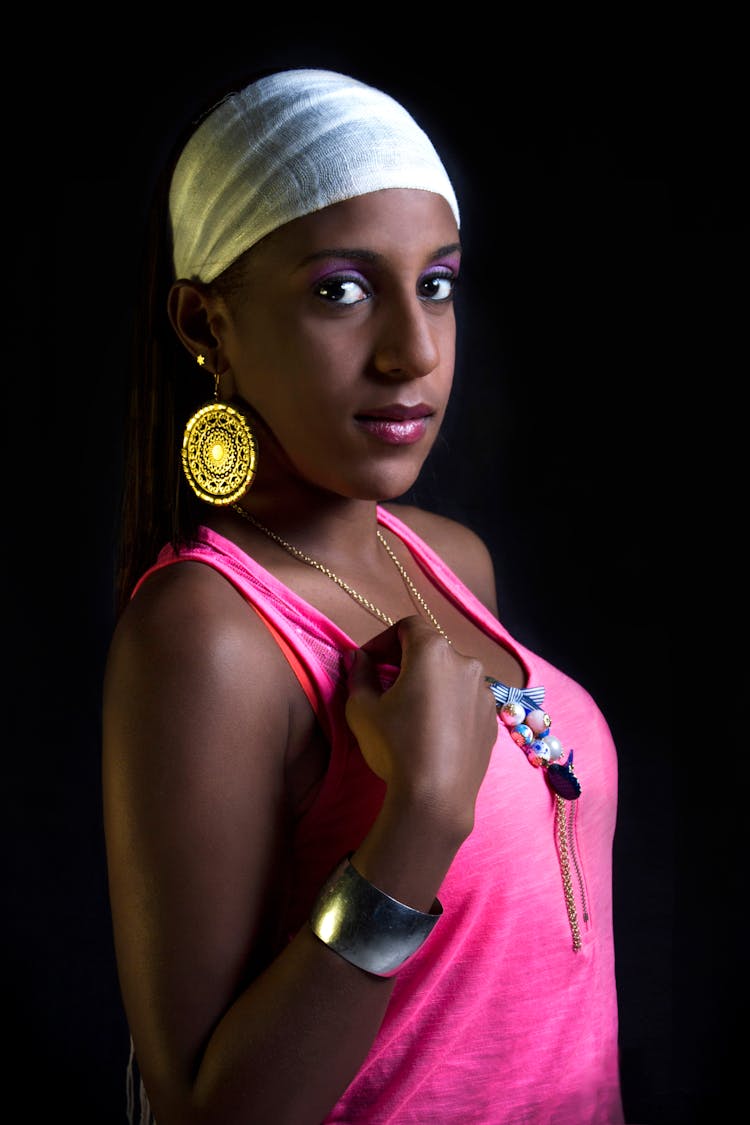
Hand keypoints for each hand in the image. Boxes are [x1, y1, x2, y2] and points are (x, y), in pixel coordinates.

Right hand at [344, 615, 497, 831]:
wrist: (436, 798)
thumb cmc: (394, 745)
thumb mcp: (361, 708)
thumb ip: (359, 674)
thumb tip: (359, 658)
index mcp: (434, 652)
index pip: (408, 626)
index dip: (384, 640)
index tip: (368, 662)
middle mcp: (466, 664)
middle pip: (432, 650)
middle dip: (406, 661)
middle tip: (385, 685)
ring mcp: (485, 693)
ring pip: (451, 676)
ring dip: (430, 683)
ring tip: (410, 711)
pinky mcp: (492, 720)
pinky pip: (466, 701)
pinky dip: (449, 705)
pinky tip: (433, 731)